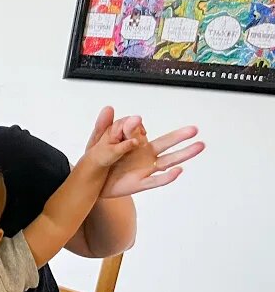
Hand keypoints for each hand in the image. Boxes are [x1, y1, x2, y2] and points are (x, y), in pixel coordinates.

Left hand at [87, 106, 204, 196]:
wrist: (93, 181)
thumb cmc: (100, 160)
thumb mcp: (99, 142)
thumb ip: (105, 126)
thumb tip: (109, 107)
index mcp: (137, 143)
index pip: (141, 132)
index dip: (137, 129)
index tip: (132, 123)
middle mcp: (145, 155)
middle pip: (166, 144)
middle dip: (180, 136)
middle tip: (194, 129)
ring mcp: (145, 169)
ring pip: (168, 161)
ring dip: (184, 154)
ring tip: (199, 146)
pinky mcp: (139, 184)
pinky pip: (156, 181)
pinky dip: (167, 177)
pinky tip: (178, 171)